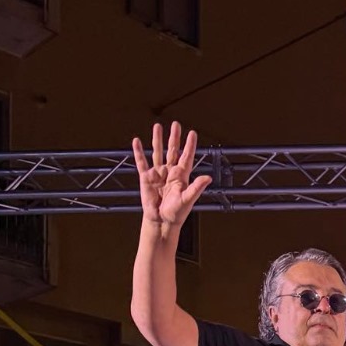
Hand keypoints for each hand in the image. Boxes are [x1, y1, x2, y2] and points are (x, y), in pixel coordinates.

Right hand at [132, 121, 210, 235]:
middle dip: (174, 137)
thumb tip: (208, 178)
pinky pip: (141, 162)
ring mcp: (158, 173)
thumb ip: (197, 188)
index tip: (192, 133)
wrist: (161, 221)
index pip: (186, 157)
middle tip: (176, 124)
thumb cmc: (176, 213)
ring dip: (157, 140)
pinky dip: (138, 152)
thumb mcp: (188, 199)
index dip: (189, 145)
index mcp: (181, 176)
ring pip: (157, 152)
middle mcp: (170, 172)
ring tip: (158, 126)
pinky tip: (137, 141)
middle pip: (172, 150)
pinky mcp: (146, 178)